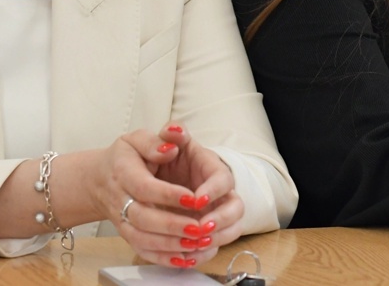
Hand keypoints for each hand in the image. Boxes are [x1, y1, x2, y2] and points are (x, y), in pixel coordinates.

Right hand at [92, 126, 231, 268]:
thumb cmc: (125, 156)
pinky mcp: (127, 234)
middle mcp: (120, 198)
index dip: (168, 194)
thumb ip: (156, 140)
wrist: (101, 179)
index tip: (193, 198)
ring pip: (142, 239)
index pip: (144, 187)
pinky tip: (185, 258)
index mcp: (123, 171)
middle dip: (172, 225)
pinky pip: (143, 251)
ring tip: (197, 243)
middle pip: (142, 218)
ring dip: (170, 244)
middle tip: (199, 227)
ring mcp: (122, 219)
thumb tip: (171, 147)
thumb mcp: (137, 138)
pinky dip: (163, 257)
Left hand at [149, 125, 245, 263]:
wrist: (151, 175)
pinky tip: (187, 256)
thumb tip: (172, 131)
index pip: (224, 179)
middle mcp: (219, 193)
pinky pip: (213, 247)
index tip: (196, 199)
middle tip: (200, 227)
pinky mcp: (206, 231)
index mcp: (212, 169)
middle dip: (222, 220)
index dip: (214, 190)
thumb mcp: (166, 142)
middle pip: (237, 208)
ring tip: (195, 244)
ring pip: (231, 230)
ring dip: (216, 239)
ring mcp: (215, 213)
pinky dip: (203, 254)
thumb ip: (170, 134)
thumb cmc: (163, 157)